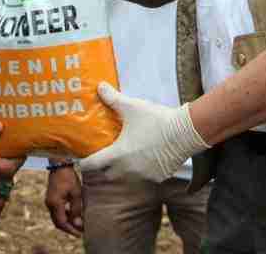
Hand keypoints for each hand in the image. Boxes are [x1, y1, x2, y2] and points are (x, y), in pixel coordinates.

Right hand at [45, 165, 84, 236]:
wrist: (59, 164)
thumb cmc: (68, 177)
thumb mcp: (76, 193)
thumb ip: (76, 209)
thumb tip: (78, 224)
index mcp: (55, 203)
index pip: (62, 223)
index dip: (71, 230)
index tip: (80, 234)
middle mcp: (49, 204)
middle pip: (58, 222)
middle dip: (69, 228)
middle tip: (80, 232)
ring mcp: (49, 201)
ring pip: (57, 218)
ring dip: (67, 222)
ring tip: (78, 224)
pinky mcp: (50, 199)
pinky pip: (56, 212)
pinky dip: (64, 215)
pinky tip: (73, 214)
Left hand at [80, 83, 208, 182]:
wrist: (185, 132)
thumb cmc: (156, 120)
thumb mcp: (132, 107)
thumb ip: (113, 99)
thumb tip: (100, 87)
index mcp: (118, 154)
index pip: (93, 164)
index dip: (84, 162)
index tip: (80, 160)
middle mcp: (128, 169)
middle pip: (108, 174)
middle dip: (104, 167)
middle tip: (104, 155)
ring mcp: (143, 175)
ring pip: (126, 178)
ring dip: (122, 170)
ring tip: (124, 157)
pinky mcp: (158, 177)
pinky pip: (144, 177)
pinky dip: (141, 171)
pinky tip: (145, 159)